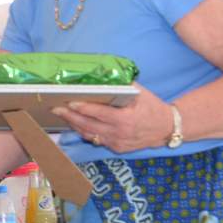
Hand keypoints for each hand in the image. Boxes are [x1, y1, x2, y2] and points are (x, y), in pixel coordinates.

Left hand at [51, 83, 172, 152]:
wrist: (167, 128)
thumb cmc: (152, 107)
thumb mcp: (141, 93)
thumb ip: (123, 85)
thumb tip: (104, 74)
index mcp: (126, 119)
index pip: (99, 113)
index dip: (83, 108)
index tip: (69, 102)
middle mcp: (120, 133)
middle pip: (89, 125)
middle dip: (70, 116)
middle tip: (55, 108)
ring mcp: (117, 143)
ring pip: (90, 134)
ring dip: (74, 124)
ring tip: (61, 115)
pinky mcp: (116, 148)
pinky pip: (96, 139)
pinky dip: (84, 131)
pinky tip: (75, 123)